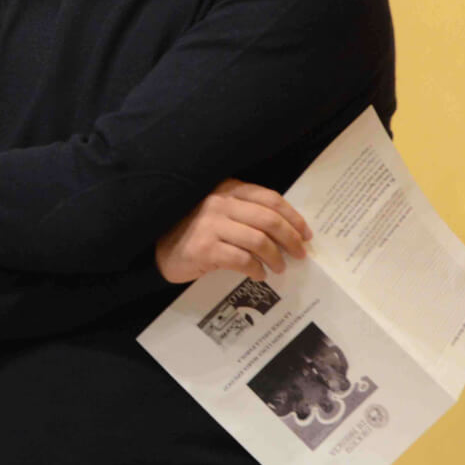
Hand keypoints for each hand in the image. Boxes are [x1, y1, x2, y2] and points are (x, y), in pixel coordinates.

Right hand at [156, 179, 311, 283]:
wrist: (159, 251)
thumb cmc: (194, 231)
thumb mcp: (219, 212)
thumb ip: (245, 212)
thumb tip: (287, 231)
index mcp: (227, 189)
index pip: (270, 198)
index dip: (293, 217)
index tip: (306, 234)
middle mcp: (218, 202)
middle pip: (269, 220)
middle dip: (291, 239)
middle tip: (300, 254)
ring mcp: (210, 224)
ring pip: (259, 241)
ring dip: (276, 258)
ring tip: (279, 268)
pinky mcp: (204, 248)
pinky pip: (242, 259)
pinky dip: (256, 269)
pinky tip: (258, 275)